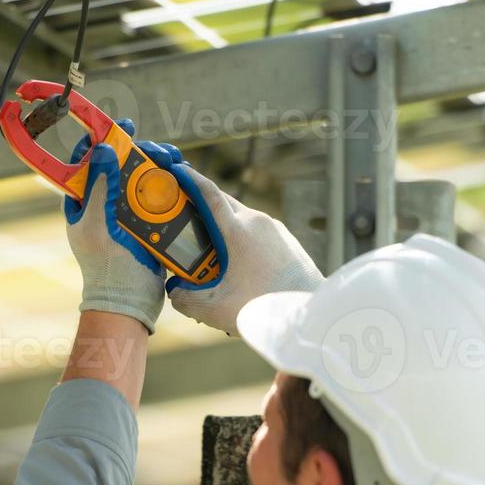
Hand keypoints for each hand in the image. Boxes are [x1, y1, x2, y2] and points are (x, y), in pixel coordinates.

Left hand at [63, 120, 166, 332]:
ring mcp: (125, 213)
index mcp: (82, 203)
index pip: (85, 163)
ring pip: (139, 178)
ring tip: (171, 158)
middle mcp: (102, 204)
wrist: (129, 301)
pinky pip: (156, 196)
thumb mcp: (98, 225)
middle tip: (154, 146)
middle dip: (136, 150)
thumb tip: (101, 150)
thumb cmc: (106, 268)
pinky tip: (178, 176)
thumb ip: (99, 188)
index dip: (99, 141)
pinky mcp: (147, 223)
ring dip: (155, 164)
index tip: (117, 128)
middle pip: (118, 165)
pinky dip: (167, 184)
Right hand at [147, 148, 323, 335]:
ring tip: (210, 253)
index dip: (188, 178)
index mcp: (238, 232)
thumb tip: (174, 290)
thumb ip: (185, 299)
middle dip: (200, 206)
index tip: (176, 169)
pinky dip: (241, 238)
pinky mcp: (286, 239)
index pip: (208, 193)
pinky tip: (236, 264)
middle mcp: (257, 222)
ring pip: (240, 218)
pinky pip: (257, 231)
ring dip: (222, 227)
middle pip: (222, 202)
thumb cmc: (266, 310)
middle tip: (183, 218)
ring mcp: (275, 229)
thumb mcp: (214, 310)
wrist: (309, 315)